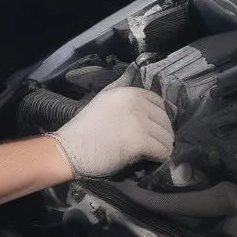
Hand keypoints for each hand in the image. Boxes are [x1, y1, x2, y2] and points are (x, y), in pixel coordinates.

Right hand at [49, 65, 173, 177]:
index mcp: (128, 92)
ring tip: (150, 153)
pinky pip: (162, 151)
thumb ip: (121, 90)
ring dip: (162, 147)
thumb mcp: (103, 99)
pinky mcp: (140, 141)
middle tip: (152, 144)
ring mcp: (139, 121)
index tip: (152, 129)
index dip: (158, 118)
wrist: (69, 150)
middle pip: (165, 120)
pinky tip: (150, 159)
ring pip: (167, 137)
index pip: (159, 102)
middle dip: (162, 133)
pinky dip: (159, 157)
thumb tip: (136, 77)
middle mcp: (136, 103)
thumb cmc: (85, 129)